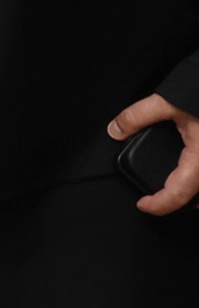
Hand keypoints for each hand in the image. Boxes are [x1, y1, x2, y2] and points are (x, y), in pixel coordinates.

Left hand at [108, 95, 198, 214]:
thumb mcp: (169, 102)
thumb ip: (138, 116)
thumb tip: (115, 129)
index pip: (178, 195)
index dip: (158, 205)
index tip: (142, 204)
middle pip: (196, 197)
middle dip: (175, 202)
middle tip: (154, 200)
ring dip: (189, 192)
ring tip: (170, 189)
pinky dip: (197, 178)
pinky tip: (187, 169)